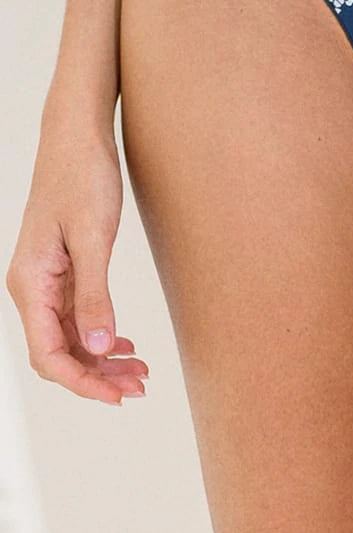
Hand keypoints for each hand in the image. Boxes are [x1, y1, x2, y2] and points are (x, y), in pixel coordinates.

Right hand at [6, 109, 147, 403]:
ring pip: (70, 337)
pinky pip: (77, 316)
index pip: (48, 354)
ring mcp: (47, 280)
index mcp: (31, 283)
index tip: (118, 396)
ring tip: (141, 371)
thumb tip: (99, 345)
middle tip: (140, 387)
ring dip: (102, 358)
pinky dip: (101, 333)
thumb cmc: (82, 177)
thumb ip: (95, 293)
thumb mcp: (94, 237)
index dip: (82, 382)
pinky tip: (126, 343)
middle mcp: (32, 287)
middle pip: (58, 352)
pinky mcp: (63, 269)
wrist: (78, 136)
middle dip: (97, 376)